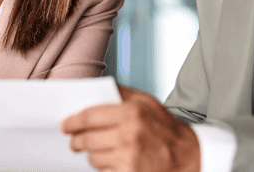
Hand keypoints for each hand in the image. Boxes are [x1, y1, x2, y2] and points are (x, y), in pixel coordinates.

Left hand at [61, 85, 199, 171]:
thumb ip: (121, 93)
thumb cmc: (165, 128)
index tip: (65, 125)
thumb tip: (92, 89)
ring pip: (92, 158)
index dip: (72, 121)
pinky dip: (104, 168)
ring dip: (92, 154)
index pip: (88, 116)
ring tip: (99, 150)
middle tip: (74, 141)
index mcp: (131, 113)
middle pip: (86, 139)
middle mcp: (128, 135)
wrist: (188, 157)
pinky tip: (112, 161)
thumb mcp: (146, 102)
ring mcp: (128, 158)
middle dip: (76, 140)